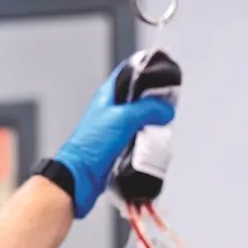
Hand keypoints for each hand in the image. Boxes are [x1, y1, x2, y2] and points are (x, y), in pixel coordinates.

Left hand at [55, 61, 175, 217]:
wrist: (81, 177)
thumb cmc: (90, 147)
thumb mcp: (123, 118)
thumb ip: (148, 108)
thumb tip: (166, 108)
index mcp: (108, 95)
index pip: (130, 72)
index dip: (148, 70)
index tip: (166, 77)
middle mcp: (112, 109)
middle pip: (140, 96)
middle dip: (155, 101)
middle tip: (166, 107)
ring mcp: (115, 127)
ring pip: (142, 118)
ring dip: (153, 122)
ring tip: (160, 126)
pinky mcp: (119, 145)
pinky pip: (139, 137)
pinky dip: (147, 138)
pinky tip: (152, 142)